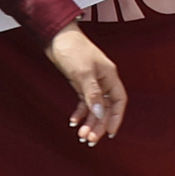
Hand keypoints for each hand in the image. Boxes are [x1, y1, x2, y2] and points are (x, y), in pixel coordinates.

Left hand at [47, 25, 126, 143]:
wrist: (56, 36)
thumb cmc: (72, 49)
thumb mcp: (83, 72)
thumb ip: (92, 94)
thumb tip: (99, 113)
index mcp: (109, 76)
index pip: (118, 101)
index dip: (116, 118)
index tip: (110, 133)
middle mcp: (103, 80)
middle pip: (105, 108)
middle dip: (99, 125)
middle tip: (90, 139)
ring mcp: (92, 82)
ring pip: (94, 107)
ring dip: (89, 122)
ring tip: (81, 135)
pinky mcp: (80, 82)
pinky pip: (83, 102)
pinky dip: (79, 113)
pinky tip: (73, 121)